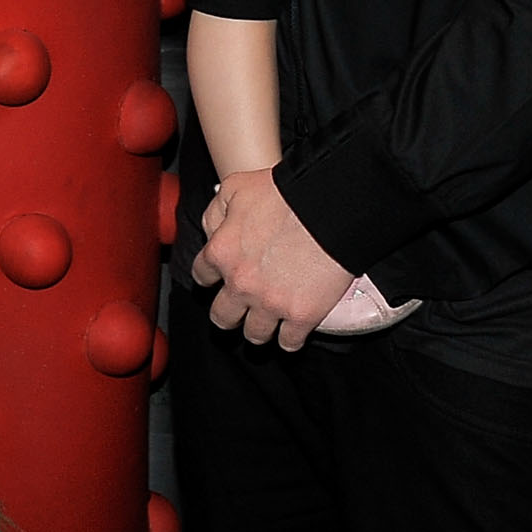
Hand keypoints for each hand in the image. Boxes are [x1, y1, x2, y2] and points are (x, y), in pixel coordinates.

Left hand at [190, 169, 353, 348]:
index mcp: (221, 253)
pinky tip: (292, 335)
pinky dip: (289, 341)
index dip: (209, 278)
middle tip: (236, 313)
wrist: (329, 210)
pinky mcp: (301, 316)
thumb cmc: (284, 194)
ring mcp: (270, 304)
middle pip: (222, 316)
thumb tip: (212, 231)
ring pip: (254, 335)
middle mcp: (240, 284)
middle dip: (228, 316)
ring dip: (257, 332)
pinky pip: (289, 343)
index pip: (202, 276)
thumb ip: (216, 212)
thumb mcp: (235, 188)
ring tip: (264, 328)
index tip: (217, 281)